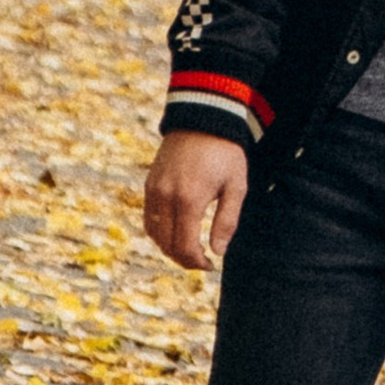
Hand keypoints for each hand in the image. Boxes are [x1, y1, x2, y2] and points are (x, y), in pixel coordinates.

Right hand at [144, 131, 248, 269]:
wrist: (202, 119)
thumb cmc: (225, 153)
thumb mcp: (236, 186)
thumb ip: (226, 221)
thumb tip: (217, 252)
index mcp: (189, 199)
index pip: (184, 246)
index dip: (196, 262)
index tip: (210, 265)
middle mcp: (166, 196)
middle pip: (167, 244)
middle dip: (183, 260)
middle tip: (202, 262)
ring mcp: (154, 190)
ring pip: (153, 233)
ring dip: (169, 248)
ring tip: (189, 251)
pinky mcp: (149, 184)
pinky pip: (148, 218)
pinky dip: (158, 232)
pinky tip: (175, 233)